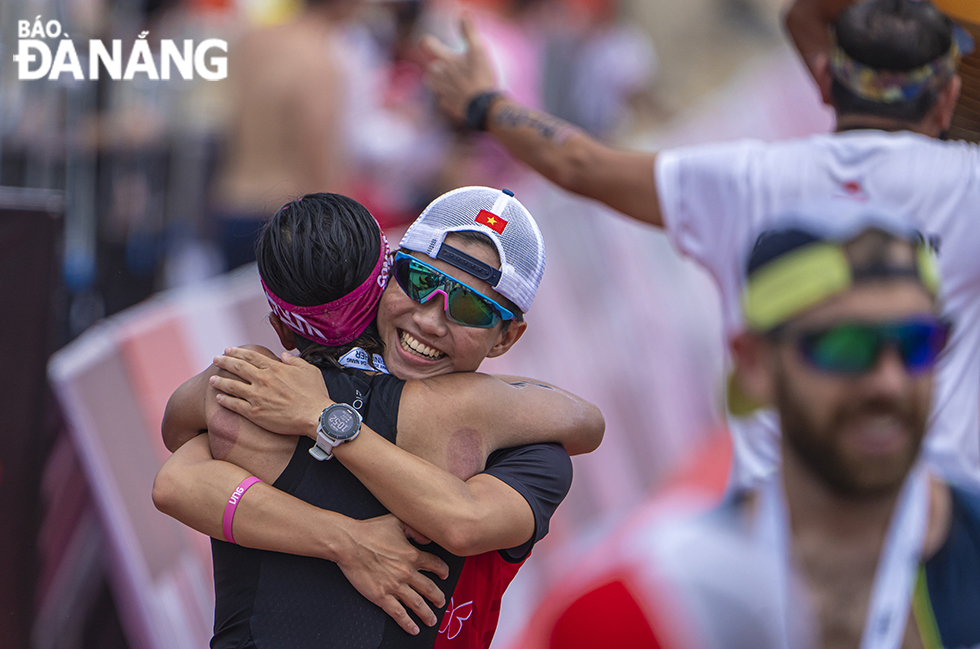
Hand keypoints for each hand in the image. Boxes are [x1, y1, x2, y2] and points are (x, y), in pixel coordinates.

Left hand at [210, 347, 327, 437]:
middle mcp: (262, 380)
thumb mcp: (309, 370)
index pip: (251, 357)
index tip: (229, 350)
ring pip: (232, 386)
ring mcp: (257, 396)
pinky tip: (219, 398)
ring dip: (220, 381)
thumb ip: (294, 360)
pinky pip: (235, 405)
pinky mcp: (255, 413)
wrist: (314, 416)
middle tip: (216, 359)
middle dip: (224, 362)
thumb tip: (283, 355)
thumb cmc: (314, 393)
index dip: (238, 352)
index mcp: (274, 368)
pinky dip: (225, 400)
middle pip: (238, 368)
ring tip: (212, 379)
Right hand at [337, 515, 449, 634]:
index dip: (443, 571)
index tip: (444, 575)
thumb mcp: (397, 521)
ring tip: (432, 619)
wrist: (349, 543)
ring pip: (417, 604)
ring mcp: (395, 586)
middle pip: (430, 588)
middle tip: (442, 602)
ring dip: (427, 613)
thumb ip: (415, 529)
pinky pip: (399, 613)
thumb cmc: (369, 531)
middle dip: (438, 597)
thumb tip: (427, 538)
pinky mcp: (382, 596)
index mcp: (412, 554)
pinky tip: (414, 629)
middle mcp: (407, 572)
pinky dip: (408, 623)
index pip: (435, 565)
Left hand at [421, 14, 496, 123]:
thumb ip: (469, 31)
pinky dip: (447, 97)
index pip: (429, 44)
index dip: (428, 41)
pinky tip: (458, 96)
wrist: (483, 105)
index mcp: (446, 60)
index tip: (428, 41)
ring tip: (451, 81)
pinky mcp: (447, 105)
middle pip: (431, 67)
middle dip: (438, 66)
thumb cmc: (481, 75)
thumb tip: (464, 13)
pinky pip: (442, 99)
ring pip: (432, 84)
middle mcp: (440, 75)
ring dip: (438, 81)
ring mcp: (442, 91)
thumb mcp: (478, 49)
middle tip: (450, 66)